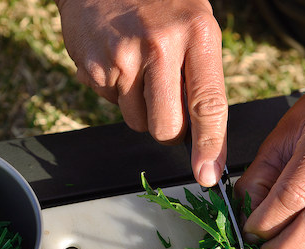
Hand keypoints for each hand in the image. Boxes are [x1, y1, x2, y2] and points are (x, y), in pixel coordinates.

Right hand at [55, 0, 226, 185]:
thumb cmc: (157, 2)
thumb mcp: (195, 23)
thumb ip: (201, 76)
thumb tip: (202, 136)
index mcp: (197, 33)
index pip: (209, 104)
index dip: (210, 146)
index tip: (208, 175)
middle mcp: (160, 46)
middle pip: (167, 127)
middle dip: (168, 132)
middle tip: (165, 106)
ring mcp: (123, 58)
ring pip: (137, 122)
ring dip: (140, 108)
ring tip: (138, 67)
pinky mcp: (94, 68)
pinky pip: (112, 105)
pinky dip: (117, 92)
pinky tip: (117, 61)